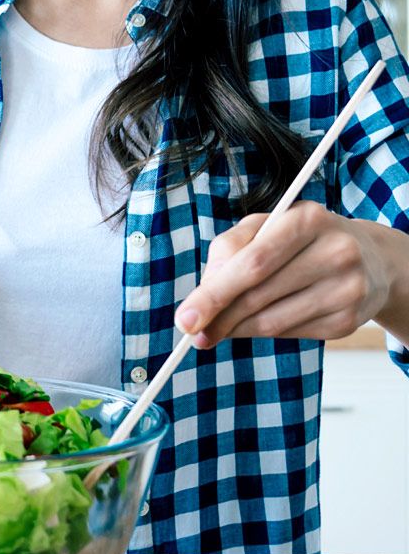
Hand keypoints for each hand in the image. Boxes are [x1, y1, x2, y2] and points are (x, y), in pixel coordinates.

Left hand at [174, 201, 396, 347]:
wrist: (368, 259)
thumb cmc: (299, 240)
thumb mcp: (262, 228)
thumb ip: (226, 253)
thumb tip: (201, 298)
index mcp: (308, 219)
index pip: (252, 263)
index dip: (213, 295)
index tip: (184, 320)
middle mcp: (335, 252)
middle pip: (258, 296)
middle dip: (218, 319)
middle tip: (194, 333)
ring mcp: (346, 289)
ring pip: (270, 322)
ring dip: (237, 329)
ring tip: (224, 326)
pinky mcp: (347, 321)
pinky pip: (288, 334)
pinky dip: (266, 331)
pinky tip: (265, 318)